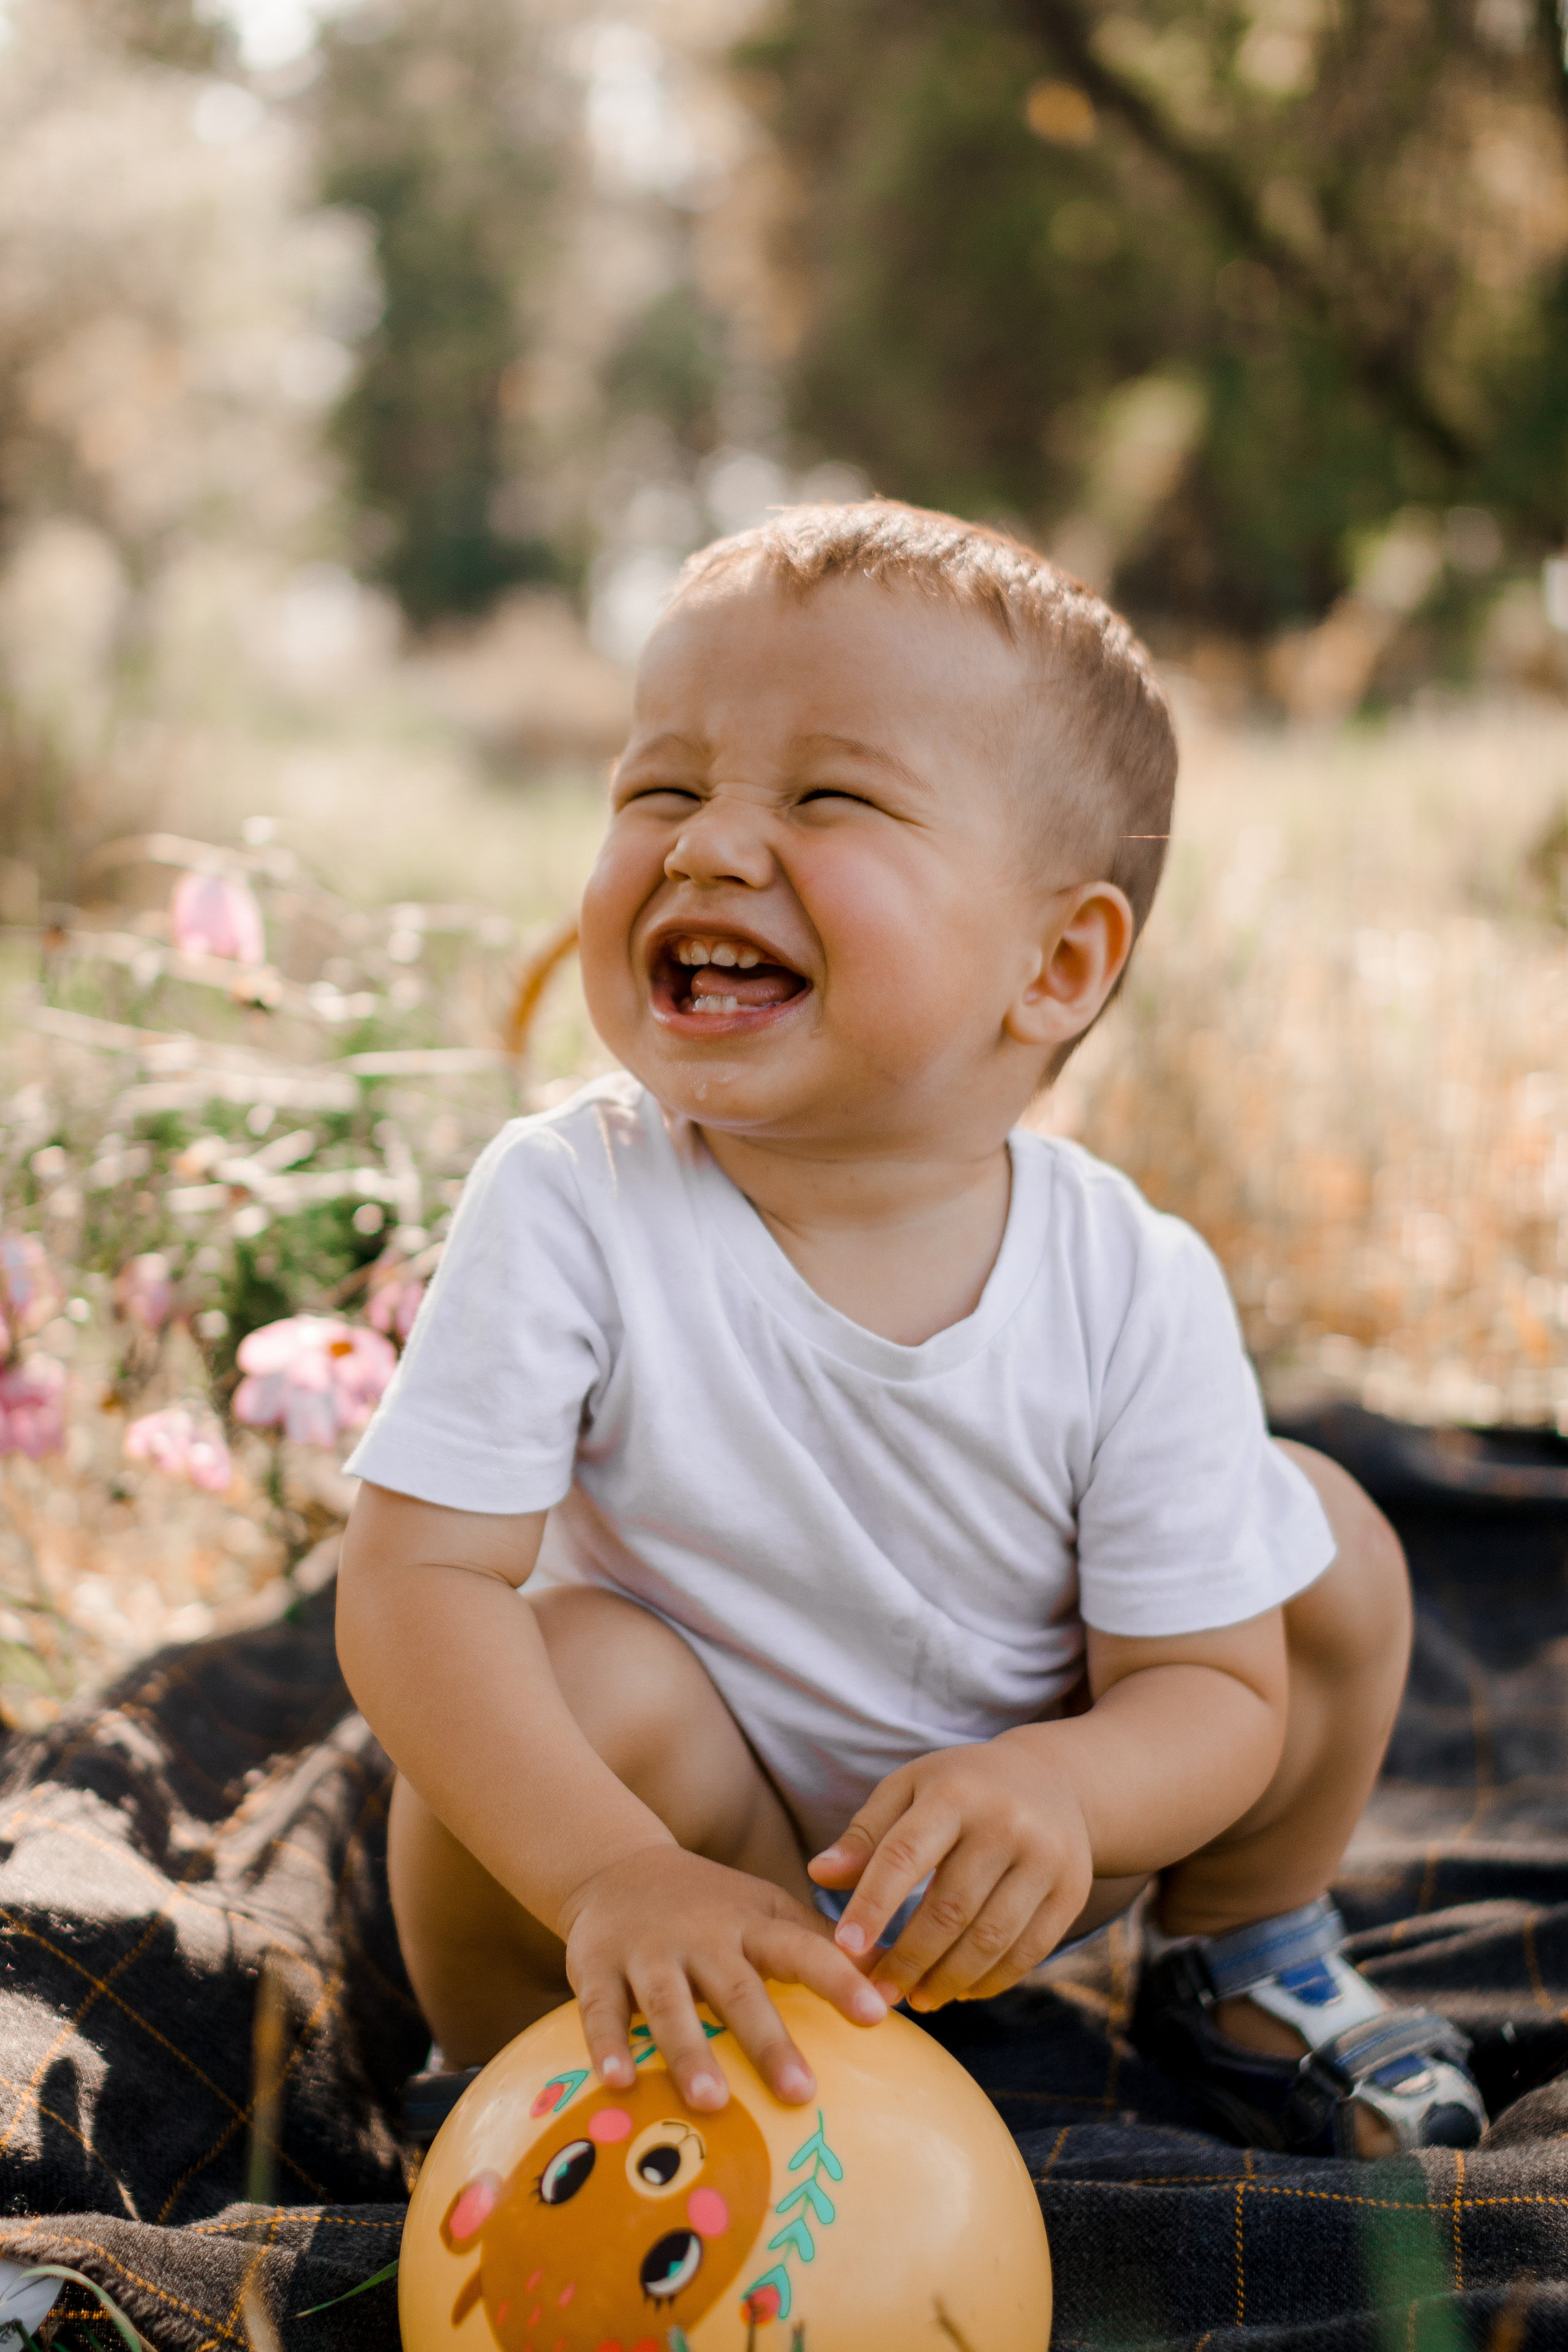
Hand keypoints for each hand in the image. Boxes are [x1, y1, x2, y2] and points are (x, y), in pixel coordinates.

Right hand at [557, 1845, 888, 2110]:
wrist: (615, 1866)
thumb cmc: (709, 1904)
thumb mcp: (765, 1909)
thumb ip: (818, 1943)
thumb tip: (892, 1976)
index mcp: (749, 1924)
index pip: (803, 1949)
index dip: (840, 1980)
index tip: (878, 2015)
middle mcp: (702, 1937)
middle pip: (738, 1990)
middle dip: (769, 2041)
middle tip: (802, 2093)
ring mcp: (648, 1952)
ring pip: (669, 2004)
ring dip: (689, 2052)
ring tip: (712, 2103)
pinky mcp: (597, 1967)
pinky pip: (601, 2010)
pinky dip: (606, 2045)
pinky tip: (617, 2085)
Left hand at [807, 1734, 1093, 2010]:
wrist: (1054, 1779)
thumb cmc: (961, 1787)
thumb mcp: (909, 1789)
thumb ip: (865, 1834)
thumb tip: (818, 1874)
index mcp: (955, 1792)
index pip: (905, 1855)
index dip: (872, 1906)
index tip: (844, 1950)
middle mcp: (1006, 1822)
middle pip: (949, 1909)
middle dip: (908, 1960)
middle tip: (877, 1994)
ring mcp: (1046, 1858)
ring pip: (990, 1939)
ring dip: (948, 1980)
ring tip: (916, 1998)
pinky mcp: (1071, 1892)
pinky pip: (1028, 1952)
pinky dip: (991, 1981)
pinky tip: (960, 1991)